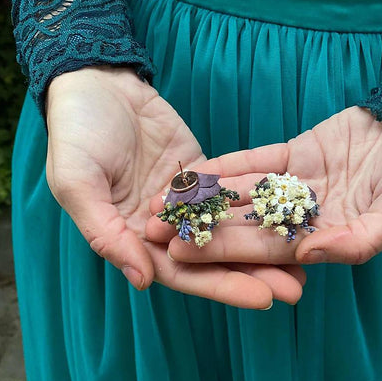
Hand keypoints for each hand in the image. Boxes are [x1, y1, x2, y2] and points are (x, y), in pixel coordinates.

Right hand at [46, 66, 303, 307]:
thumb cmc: (76, 133)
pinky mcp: (201, 174)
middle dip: (254, 274)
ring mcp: (184, 200)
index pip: (182, 272)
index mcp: (131, 237)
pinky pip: (230, 193)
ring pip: (227, 229)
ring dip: (262, 246)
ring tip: (305, 260)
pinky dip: (256, 207)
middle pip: (213, 258)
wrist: (97, 82)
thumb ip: (106, 233)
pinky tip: (287, 216)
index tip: (263, 298)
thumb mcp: (77, 182)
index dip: (222, 286)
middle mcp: (161, 227)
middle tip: (297, 289)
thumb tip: (143, 281)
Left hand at [148, 106, 381, 264]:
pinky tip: (194, 170)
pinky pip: (256, 162)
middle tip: (154, 230)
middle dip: (200, 228)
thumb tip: (308, 259)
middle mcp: (307, 218)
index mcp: (329, 239)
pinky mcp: (296, 154)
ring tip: (161, 200)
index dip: (225, 252)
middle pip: (246, 225)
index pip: (269, 251)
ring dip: (205, 197)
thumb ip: (360, 239)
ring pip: (245, 194)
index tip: (182, 253)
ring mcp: (299, 185)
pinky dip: (227, 166)